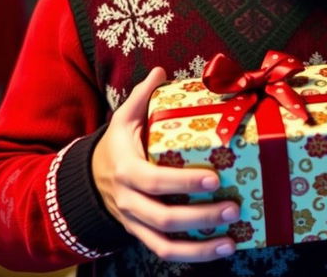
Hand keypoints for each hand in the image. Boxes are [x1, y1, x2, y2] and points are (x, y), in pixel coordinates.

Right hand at [92, 67, 239, 261]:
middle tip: (233, 208)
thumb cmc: (118, 144)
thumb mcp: (125, 117)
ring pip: (164, 245)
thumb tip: (161, 71)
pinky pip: (165, 252)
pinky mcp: (142, 235)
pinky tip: (221, 250)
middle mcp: (129, 201)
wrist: (92, 176)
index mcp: (127, 170)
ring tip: (232, 240)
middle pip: (163, 218)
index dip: (184, 184)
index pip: (155, 181)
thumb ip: (143, 96)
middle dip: (200, 217)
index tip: (214, 179)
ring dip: (200, 247)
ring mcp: (135, 222)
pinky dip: (193, 256)